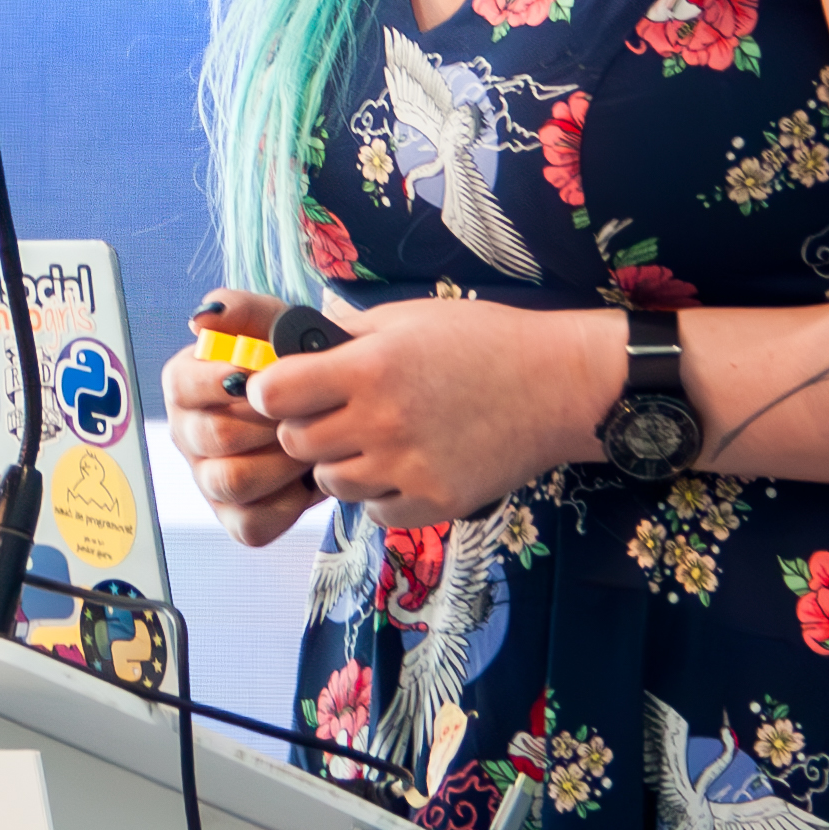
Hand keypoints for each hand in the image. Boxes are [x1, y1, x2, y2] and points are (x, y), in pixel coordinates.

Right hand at [166, 290, 321, 549]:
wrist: (332, 404)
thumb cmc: (294, 362)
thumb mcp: (274, 323)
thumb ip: (240, 309)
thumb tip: (203, 320)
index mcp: (184, 385)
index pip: (184, 385)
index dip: (222, 380)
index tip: (259, 373)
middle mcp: (187, 435)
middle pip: (215, 436)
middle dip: (268, 422)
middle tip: (303, 410)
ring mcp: (208, 481)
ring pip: (232, 481)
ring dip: (280, 461)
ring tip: (308, 442)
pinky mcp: (235, 519)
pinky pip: (253, 523)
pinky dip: (288, 503)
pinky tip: (304, 479)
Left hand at [247, 292, 621, 530]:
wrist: (557, 385)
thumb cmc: (484, 341)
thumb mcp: (408, 318)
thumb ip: (348, 335)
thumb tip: (292, 346)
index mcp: (370, 367)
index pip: (274, 394)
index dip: (271, 391)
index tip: (284, 389)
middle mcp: (382, 421)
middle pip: (296, 442)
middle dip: (305, 427)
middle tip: (336, 414)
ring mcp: (408, 467)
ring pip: (331, 482)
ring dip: (341, 462)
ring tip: (377, 438)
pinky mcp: (434, 502)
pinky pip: (373, 511)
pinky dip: (379, 493)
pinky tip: (406, 463)